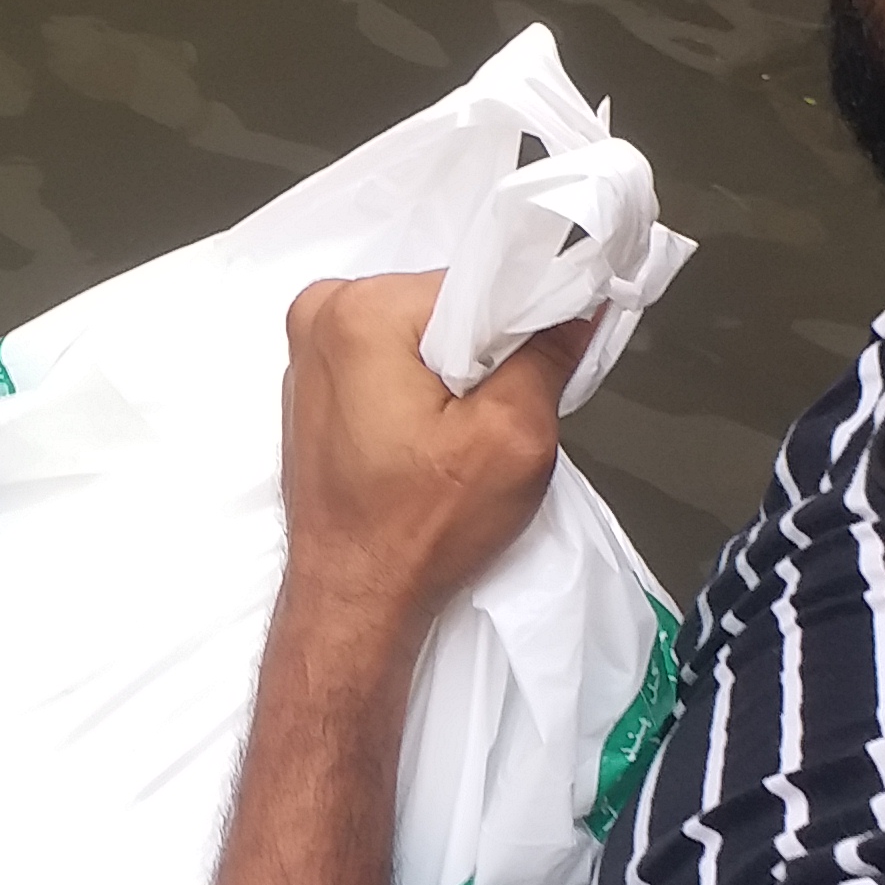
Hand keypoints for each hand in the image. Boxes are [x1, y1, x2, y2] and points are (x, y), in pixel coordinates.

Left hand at [274, 272, 587, 665]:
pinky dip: (418, 389)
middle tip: (495, 417)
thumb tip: (577, 305)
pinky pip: (386, 363)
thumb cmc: (419, 530)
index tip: (544, 367)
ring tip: (460, 436)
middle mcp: (320, 314)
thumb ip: (548, 355)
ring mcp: (307, 353)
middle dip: (483, 351)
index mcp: (362, 310)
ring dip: (452, 374)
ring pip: (418, 336)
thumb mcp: (513, 437)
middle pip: (443, 306)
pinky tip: (431, 441)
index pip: (475, 282)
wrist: (353, 602)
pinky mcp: (312, 389)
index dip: (522, 324)